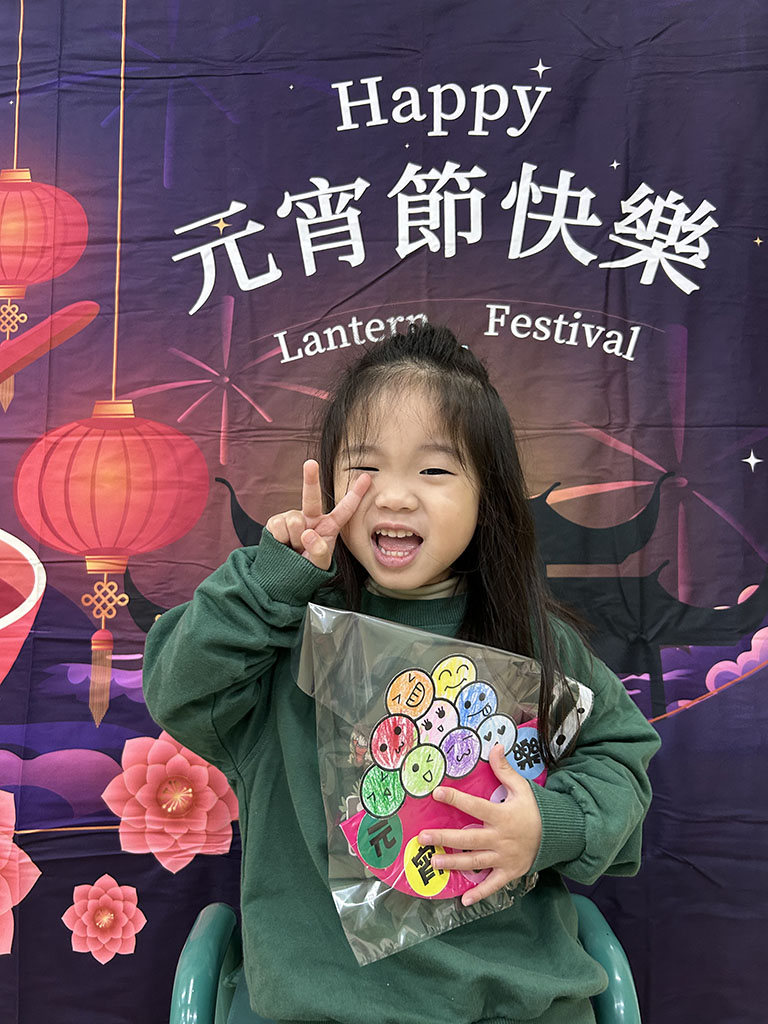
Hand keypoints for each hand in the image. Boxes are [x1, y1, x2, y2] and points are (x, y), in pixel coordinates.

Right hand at [265, 459, 369, 569]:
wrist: (283, 577)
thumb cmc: (306, 569)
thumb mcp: (319, 565)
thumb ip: (319, 552)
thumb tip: (307, 533)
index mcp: (328, 526)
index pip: (345, 510)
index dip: (356, 494)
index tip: (367, 478)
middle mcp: (310, 517)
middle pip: (312, 496)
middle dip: (311, 478)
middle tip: (310, 463)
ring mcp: (292, 518)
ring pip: (295, 521)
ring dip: (294, 540)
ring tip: (294, 550)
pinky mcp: (275, 522)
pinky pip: (279, 527)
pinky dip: (281, 539)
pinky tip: (282, 545)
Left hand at [418, 744, 542, 906]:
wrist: (560, 835)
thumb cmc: (536, 810)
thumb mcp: (522, 788)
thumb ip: (505, 770)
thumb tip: (495, 746)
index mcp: (502, 815)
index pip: (475, 806)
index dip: (456, 799)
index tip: (436, 793)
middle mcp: (501, 838)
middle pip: (468, 838)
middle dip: (445, 837)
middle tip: (423, 837)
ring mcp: (505, 858)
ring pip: (475, 862)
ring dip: (454, 863)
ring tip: (434, 862)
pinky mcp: (510, 873)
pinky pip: (493, 885)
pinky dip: (480, 893)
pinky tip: (463, 900)